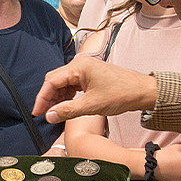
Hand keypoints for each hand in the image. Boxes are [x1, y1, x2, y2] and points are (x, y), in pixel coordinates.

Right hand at [33, 56, 158, 123]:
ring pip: (63, 83)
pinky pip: (72, 85)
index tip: (37, 113)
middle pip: (55, 80)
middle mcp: (80, 64)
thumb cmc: (121, 94)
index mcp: (79, 66)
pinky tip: (67, 107)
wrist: (143, 92)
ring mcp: (85, 69)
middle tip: (44, 115)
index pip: (51, 81)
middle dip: (48, 98)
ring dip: (58, 98)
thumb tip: (49, 116)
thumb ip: (67, 110)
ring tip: (55, 113)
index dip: (42, 98)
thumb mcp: (92, 105)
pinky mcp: (90, 76)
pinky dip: (67, 96)